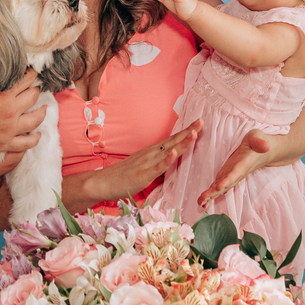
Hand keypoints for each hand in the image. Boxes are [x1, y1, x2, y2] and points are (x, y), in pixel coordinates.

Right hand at [0, 68, 45, 156]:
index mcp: (3, 94)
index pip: (26, 80)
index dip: (31, 74)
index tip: (31, 72)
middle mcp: (10, 111)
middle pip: (33, 97)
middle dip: (36, 90)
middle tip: (36, 87)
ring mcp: (9, 129)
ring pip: (35, 119)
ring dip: (41, 112)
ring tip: (43, 108)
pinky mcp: (4, 143)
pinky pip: (26, 143)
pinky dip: (35, 138)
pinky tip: (38, 134)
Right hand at [86, 119, 202, 202]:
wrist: (102, 182)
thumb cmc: (123, 176)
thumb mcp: (145, 167)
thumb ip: (158, 164)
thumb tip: (172, 161)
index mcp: (153, 151)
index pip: (173, 139)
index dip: (186, 131)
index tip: (199, 123)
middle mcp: (151, 153)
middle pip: (173, 141)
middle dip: (189, 131)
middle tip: (202, 121)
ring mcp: (147, 163)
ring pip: (168, 151)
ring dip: (182, 142)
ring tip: (194, 133)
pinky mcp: (142, 174)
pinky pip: (156, 167)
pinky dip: (166, 160)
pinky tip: (174, 153)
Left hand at [198, 129, 273, 207]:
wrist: (260, 151)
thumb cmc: (257, 142)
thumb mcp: (258, 138)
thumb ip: (260, 142)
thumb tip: (266, 146)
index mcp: (243, 164)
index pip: (235, 173)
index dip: (227, 180)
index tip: (219, 186)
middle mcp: (236, 173)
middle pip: (225, 185)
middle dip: (214, 192)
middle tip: (204, 199)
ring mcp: (231, 175)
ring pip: (220, 187)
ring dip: (210, 195)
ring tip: (200, 203)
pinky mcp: (226, 175)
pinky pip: (218, 186)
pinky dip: (210, 194)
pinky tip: (203, 201)